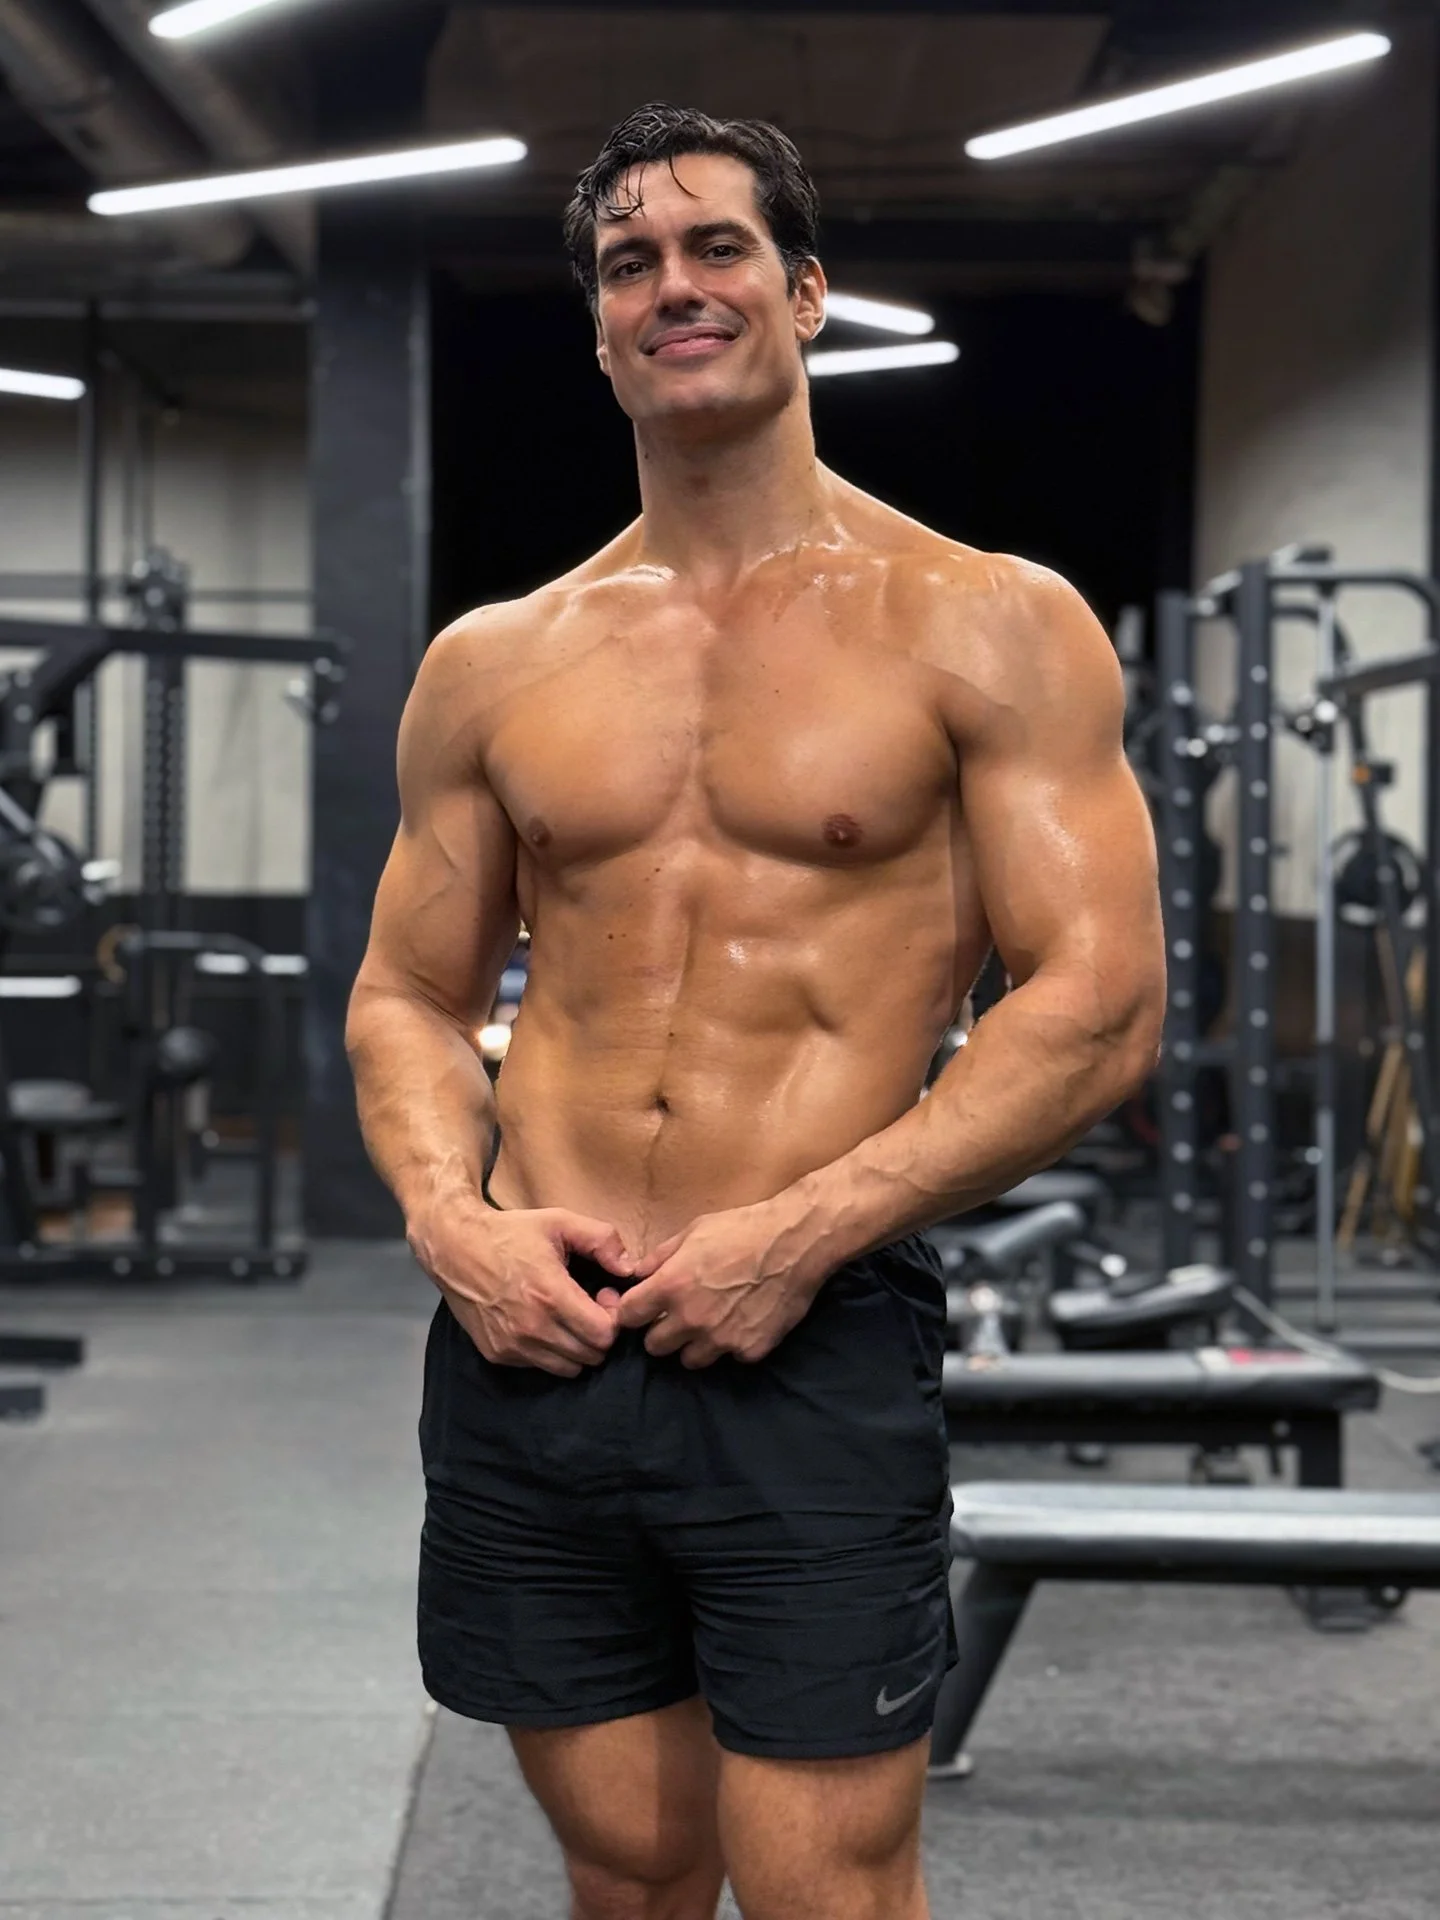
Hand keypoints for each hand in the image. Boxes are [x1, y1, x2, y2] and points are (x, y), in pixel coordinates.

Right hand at [410, 1199, 635, 1377]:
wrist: (454, 1248)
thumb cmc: (511, 1233)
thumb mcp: (560, 1221)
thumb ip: (602, 1239)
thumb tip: (629, 1268)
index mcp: (551, 1295)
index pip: (604, 1335)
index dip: (613, 1317)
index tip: (602, 1296)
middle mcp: (532, 1328)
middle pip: (591, 1355)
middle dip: (598, 1333)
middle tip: (587, 1306)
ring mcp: (513, 1346)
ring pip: (568, 1368)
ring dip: (576, 1347)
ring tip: (566, 1317)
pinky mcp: (498, 1354)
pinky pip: (540, 1367)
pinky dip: (550, 1352)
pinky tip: (542, 1323)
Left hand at [613, 1205, 818, 1369]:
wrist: (796, 1242)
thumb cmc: (742, 1229)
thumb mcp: (693, 1231)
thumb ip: (659, 1257)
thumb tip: (637, 1274)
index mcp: (671, 1287)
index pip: (628, 1316)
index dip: (634, 1311)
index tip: (644, 1308)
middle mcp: (691, 1319)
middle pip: (655, 1347)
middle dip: (662, 1332)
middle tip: (679, 1316)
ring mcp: (722, 1340)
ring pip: (690, 1360)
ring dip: (694, 1344)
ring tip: (711, 1323)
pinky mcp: (750, 1350)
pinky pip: (730, 1358)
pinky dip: (732, 1345)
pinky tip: (743, 1322)